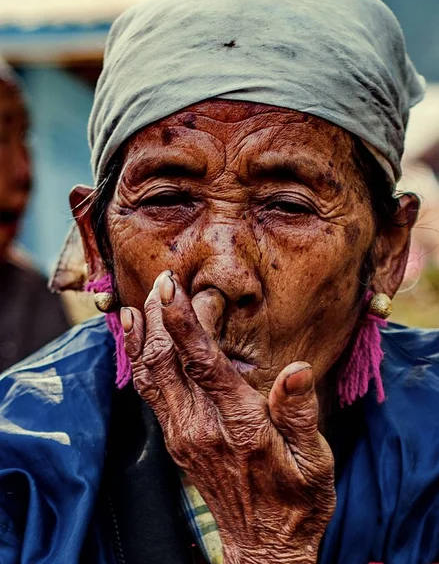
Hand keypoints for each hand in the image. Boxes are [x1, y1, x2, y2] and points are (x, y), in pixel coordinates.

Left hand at [122, 271, 335, 563]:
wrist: (263, 546)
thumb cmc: (294, 500)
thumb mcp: (314, 459)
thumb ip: (300, 412)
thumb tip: (298, 370)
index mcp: (239, 423)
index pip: (203, 363)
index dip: (184, 322)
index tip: (172, 288)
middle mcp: (201, 426)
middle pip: (167, 361)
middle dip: (161, 317)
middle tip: (163, 280)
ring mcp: (182, 434)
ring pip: (151, 375)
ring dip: (144, 336)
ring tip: (144, 302)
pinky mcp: (176, 439)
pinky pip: (149, 393)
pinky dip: (139, 361)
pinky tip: (138, 340)